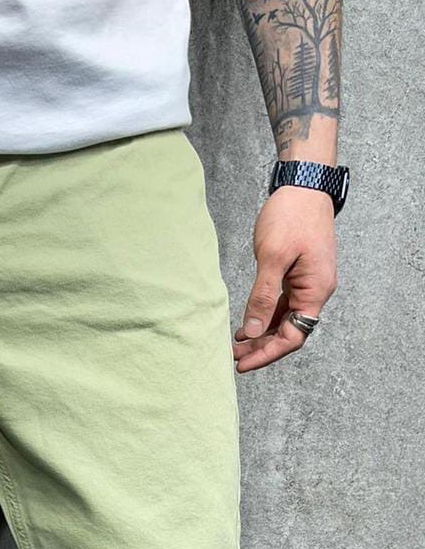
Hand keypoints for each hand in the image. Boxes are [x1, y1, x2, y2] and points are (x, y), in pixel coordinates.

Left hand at [233, 186, 337, 373]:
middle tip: (233, 356)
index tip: (242, 364)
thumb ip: (263, 296)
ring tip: (235, 344)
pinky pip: (282, 304)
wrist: (304, 185)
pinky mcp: (297, 274)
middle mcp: (315, 291)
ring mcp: (307, 283)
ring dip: (260, 333)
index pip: (293, 336)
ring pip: (283, 320)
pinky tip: (246, 323)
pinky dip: (264, 315)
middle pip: (289, 332)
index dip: (267, 354)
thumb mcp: (273, 258)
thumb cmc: (292, 215)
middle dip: (261, 346)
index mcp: (315, 290)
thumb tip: (252, 330)